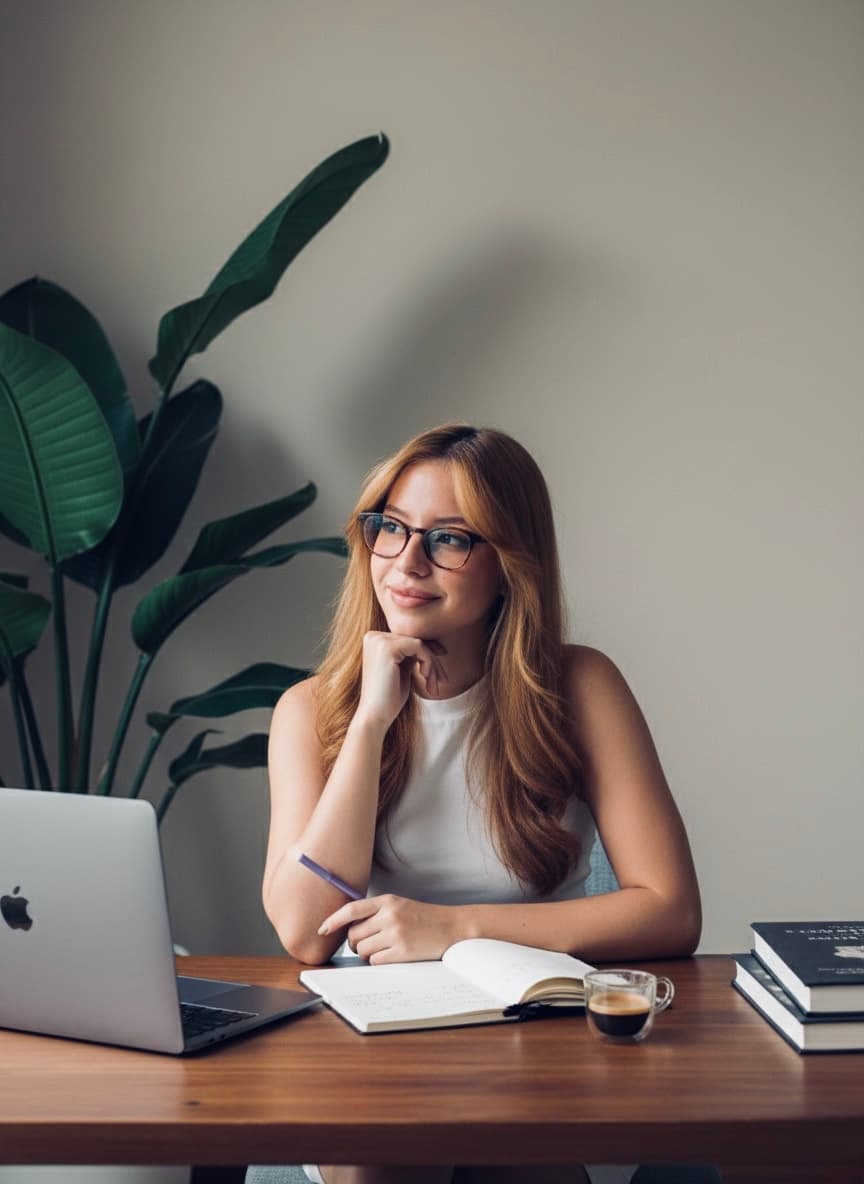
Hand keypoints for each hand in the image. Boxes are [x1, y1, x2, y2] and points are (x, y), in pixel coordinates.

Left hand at [317, 894, 461, 963]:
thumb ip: (377, 912)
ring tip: (383, 949)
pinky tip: (391, 956)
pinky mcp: (402, 952)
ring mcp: (395, 934)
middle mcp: (389, 915)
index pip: (352, 909)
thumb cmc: (425, 917)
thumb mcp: (400, 905)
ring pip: (363, 950)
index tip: (322, 929)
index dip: (333, 920)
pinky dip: (378, 961)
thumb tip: (349, 927)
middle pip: (354, 934)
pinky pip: (376, 961)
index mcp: (387, 901)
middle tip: (367, 944)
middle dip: (355, 943)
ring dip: (367, 953)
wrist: (453, 927)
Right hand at [355, 631, 446, 731]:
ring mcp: (379, 640)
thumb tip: (431, 643)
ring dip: (432, 664)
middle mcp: (374, 636)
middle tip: (442, 680)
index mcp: (374, 640)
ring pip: (419, 643)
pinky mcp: (387, 648)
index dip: (428, 651)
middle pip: (414, 639)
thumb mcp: (402, 670)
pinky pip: (419, 647)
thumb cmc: (390, 697)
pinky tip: (424, 678)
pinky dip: (428, 663)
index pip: (408, 638)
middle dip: (432, 660)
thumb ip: (410, 655)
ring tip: (433, 685)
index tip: (439, 666)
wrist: (375, 716)